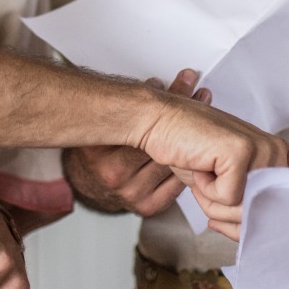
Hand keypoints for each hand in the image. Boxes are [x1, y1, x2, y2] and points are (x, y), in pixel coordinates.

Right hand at [66, 69, 207, 215]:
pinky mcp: (146, 206)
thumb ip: (128, 106)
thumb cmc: (97, 148)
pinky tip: (195, 154)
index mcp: (100, 149)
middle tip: (199, 95)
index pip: (141, 121)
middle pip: (161, 140)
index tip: (186, 82)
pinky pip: (176, 186)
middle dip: (183, 115)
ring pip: (172, 163)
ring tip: (202, 119)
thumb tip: (158, 84)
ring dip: (191, 140)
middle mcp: (114, 173)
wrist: (87, 183)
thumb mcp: (103, 123)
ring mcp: (131, 192)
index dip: (168, 100)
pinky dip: (187, 169)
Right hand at [130, 88, 288, 241]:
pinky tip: (200, 163)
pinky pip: (227, 199)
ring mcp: (261, 150)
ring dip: (213, 201)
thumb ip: (242, 204)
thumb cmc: (187, 149)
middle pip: (264, 213)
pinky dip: (205, 189)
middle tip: (211, 184)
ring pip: (243, 210)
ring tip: (203, 170)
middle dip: (230, 213)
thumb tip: (250, 232)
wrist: (158, 121)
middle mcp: (274, 152)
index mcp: (274, 155)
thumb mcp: (219, 182)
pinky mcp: (242, 152)